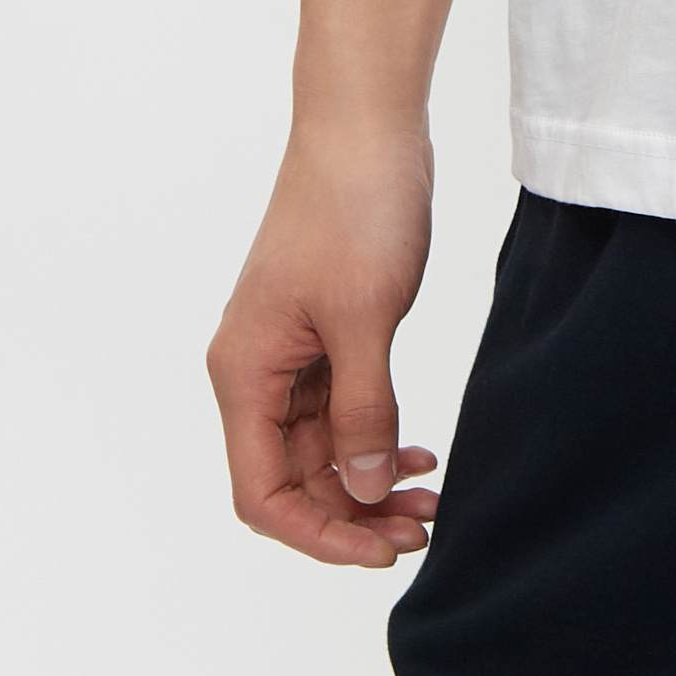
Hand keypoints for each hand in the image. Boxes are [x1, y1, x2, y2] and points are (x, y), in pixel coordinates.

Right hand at [207, 121, 441, 569]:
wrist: (366, 124)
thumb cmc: (355, 208)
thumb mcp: (364, 318)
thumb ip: (363, 410)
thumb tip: (359, 491)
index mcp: (244, 373)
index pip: (262, 492)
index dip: (317, 534)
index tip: (380, 551)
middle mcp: (256, 371)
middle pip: (294, 478)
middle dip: (353, 512)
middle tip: (424, 529)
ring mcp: (290, 353)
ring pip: (322, 449)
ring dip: (369, 480)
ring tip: (430, 499)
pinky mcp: (324, 333)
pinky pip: (341, 410)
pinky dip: (376, 435)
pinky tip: (418, 451)